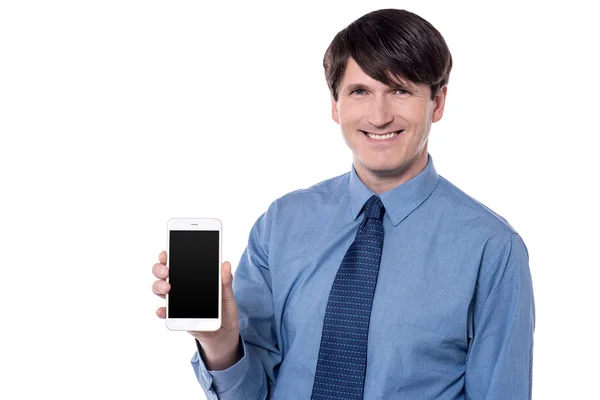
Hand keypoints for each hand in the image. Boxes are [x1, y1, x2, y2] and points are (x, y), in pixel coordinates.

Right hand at [152, 250, 241, 369]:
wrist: (224, 332)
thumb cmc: (224, 309)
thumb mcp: (228, 294)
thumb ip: (226, 280)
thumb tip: (225, 264)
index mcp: (192, 277)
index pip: (176, 262)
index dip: (167, 256)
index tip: (166, 254)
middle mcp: (181, 287)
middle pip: (163, 274)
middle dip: (160, 270)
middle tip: (166, 272)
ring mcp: (177, 302)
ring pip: (160, 290)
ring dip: (159, 287)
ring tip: (167, 289)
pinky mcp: (177, 317)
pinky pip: (165, 313)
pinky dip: (162, 312)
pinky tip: (163, 311)